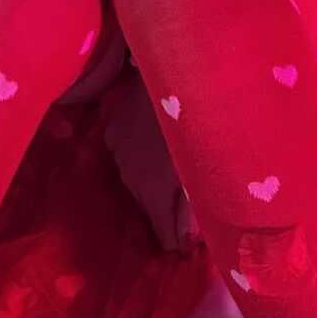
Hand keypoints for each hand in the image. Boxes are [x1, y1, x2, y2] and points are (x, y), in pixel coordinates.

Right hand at [102, 64, 200, 253]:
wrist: (174, 71)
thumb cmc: (199, 121)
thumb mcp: (204, 169)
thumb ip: (193, 212)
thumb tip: (182, 246)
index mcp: (151, 191)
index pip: (161, 235)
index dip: (177, 240)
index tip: (191, 240)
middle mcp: (128, 178)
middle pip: (149, 209)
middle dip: (166, 212)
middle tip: (188, 204)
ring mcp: (117, 154)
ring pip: (137, 184)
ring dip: (153, 185)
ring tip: (173, 173)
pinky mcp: (112, 133)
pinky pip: (127, 159)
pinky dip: (141, 161)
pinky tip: (156, 147)